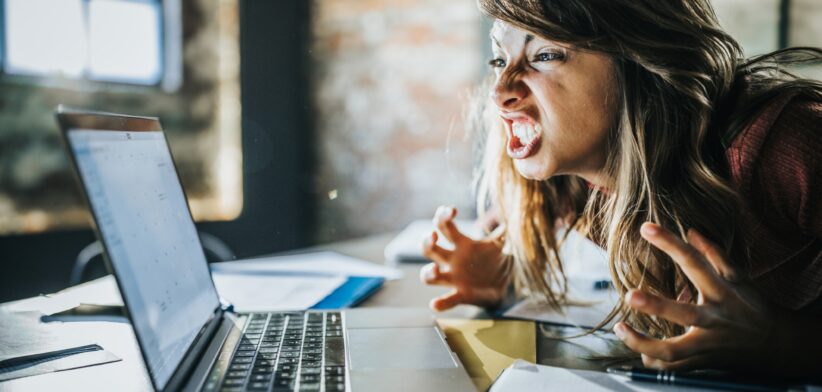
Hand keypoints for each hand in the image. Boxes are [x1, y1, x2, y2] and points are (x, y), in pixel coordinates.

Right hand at [419, 206, 508, 310]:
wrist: (503, 286)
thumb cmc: (495, 262)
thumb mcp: (500, 245)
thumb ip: (503, 231)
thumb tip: (514, 213)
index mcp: (461, 245)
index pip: (444, 226)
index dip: (443, 216)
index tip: (452, 211)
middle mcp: (452, 260)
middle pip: (429, 248)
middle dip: (426, 241)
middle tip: (433, 236)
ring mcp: (453, 278)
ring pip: (429, 276)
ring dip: (428, 272)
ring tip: (435, 270)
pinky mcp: (460, 295)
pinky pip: (447, 300)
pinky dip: (440, 303)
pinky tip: (435, 304)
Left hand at [614, 222, 775, 370]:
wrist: (779, 345)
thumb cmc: (753, 305)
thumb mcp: (739, 277)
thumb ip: (713, 253)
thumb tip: (690, 231)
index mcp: (721, 292)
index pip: (694, 262)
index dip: (670, 243)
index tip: (646, 228)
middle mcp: (714, 318)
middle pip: (684, 315)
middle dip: (656, 306)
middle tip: (629, 295)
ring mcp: (708, 344)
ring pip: (673, 351)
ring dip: (643, 343)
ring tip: (620, 328)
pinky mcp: (703, 362)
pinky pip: (673, 368)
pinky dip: (654, 361)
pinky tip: (640, 351)